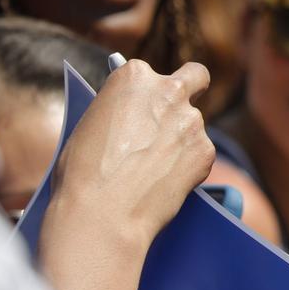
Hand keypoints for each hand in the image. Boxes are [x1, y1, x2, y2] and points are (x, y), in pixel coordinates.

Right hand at [39, 60, 215, 289]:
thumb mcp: (92, 126)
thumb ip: (121, 111)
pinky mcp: (205, 150)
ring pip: (193, 124)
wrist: (101, 216)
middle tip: (183, 105)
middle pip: (196, 76)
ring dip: (181, 139)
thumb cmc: (83, 174)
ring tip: (154, 169)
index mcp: (134, 76)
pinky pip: (200, 154)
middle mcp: (169, 90)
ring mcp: (191, 120)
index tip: (144, 103)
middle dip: (193, 86)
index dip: (147, 92)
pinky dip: (187, 166)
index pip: (148, 73)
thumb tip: (135, 114)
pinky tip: (164, 183)